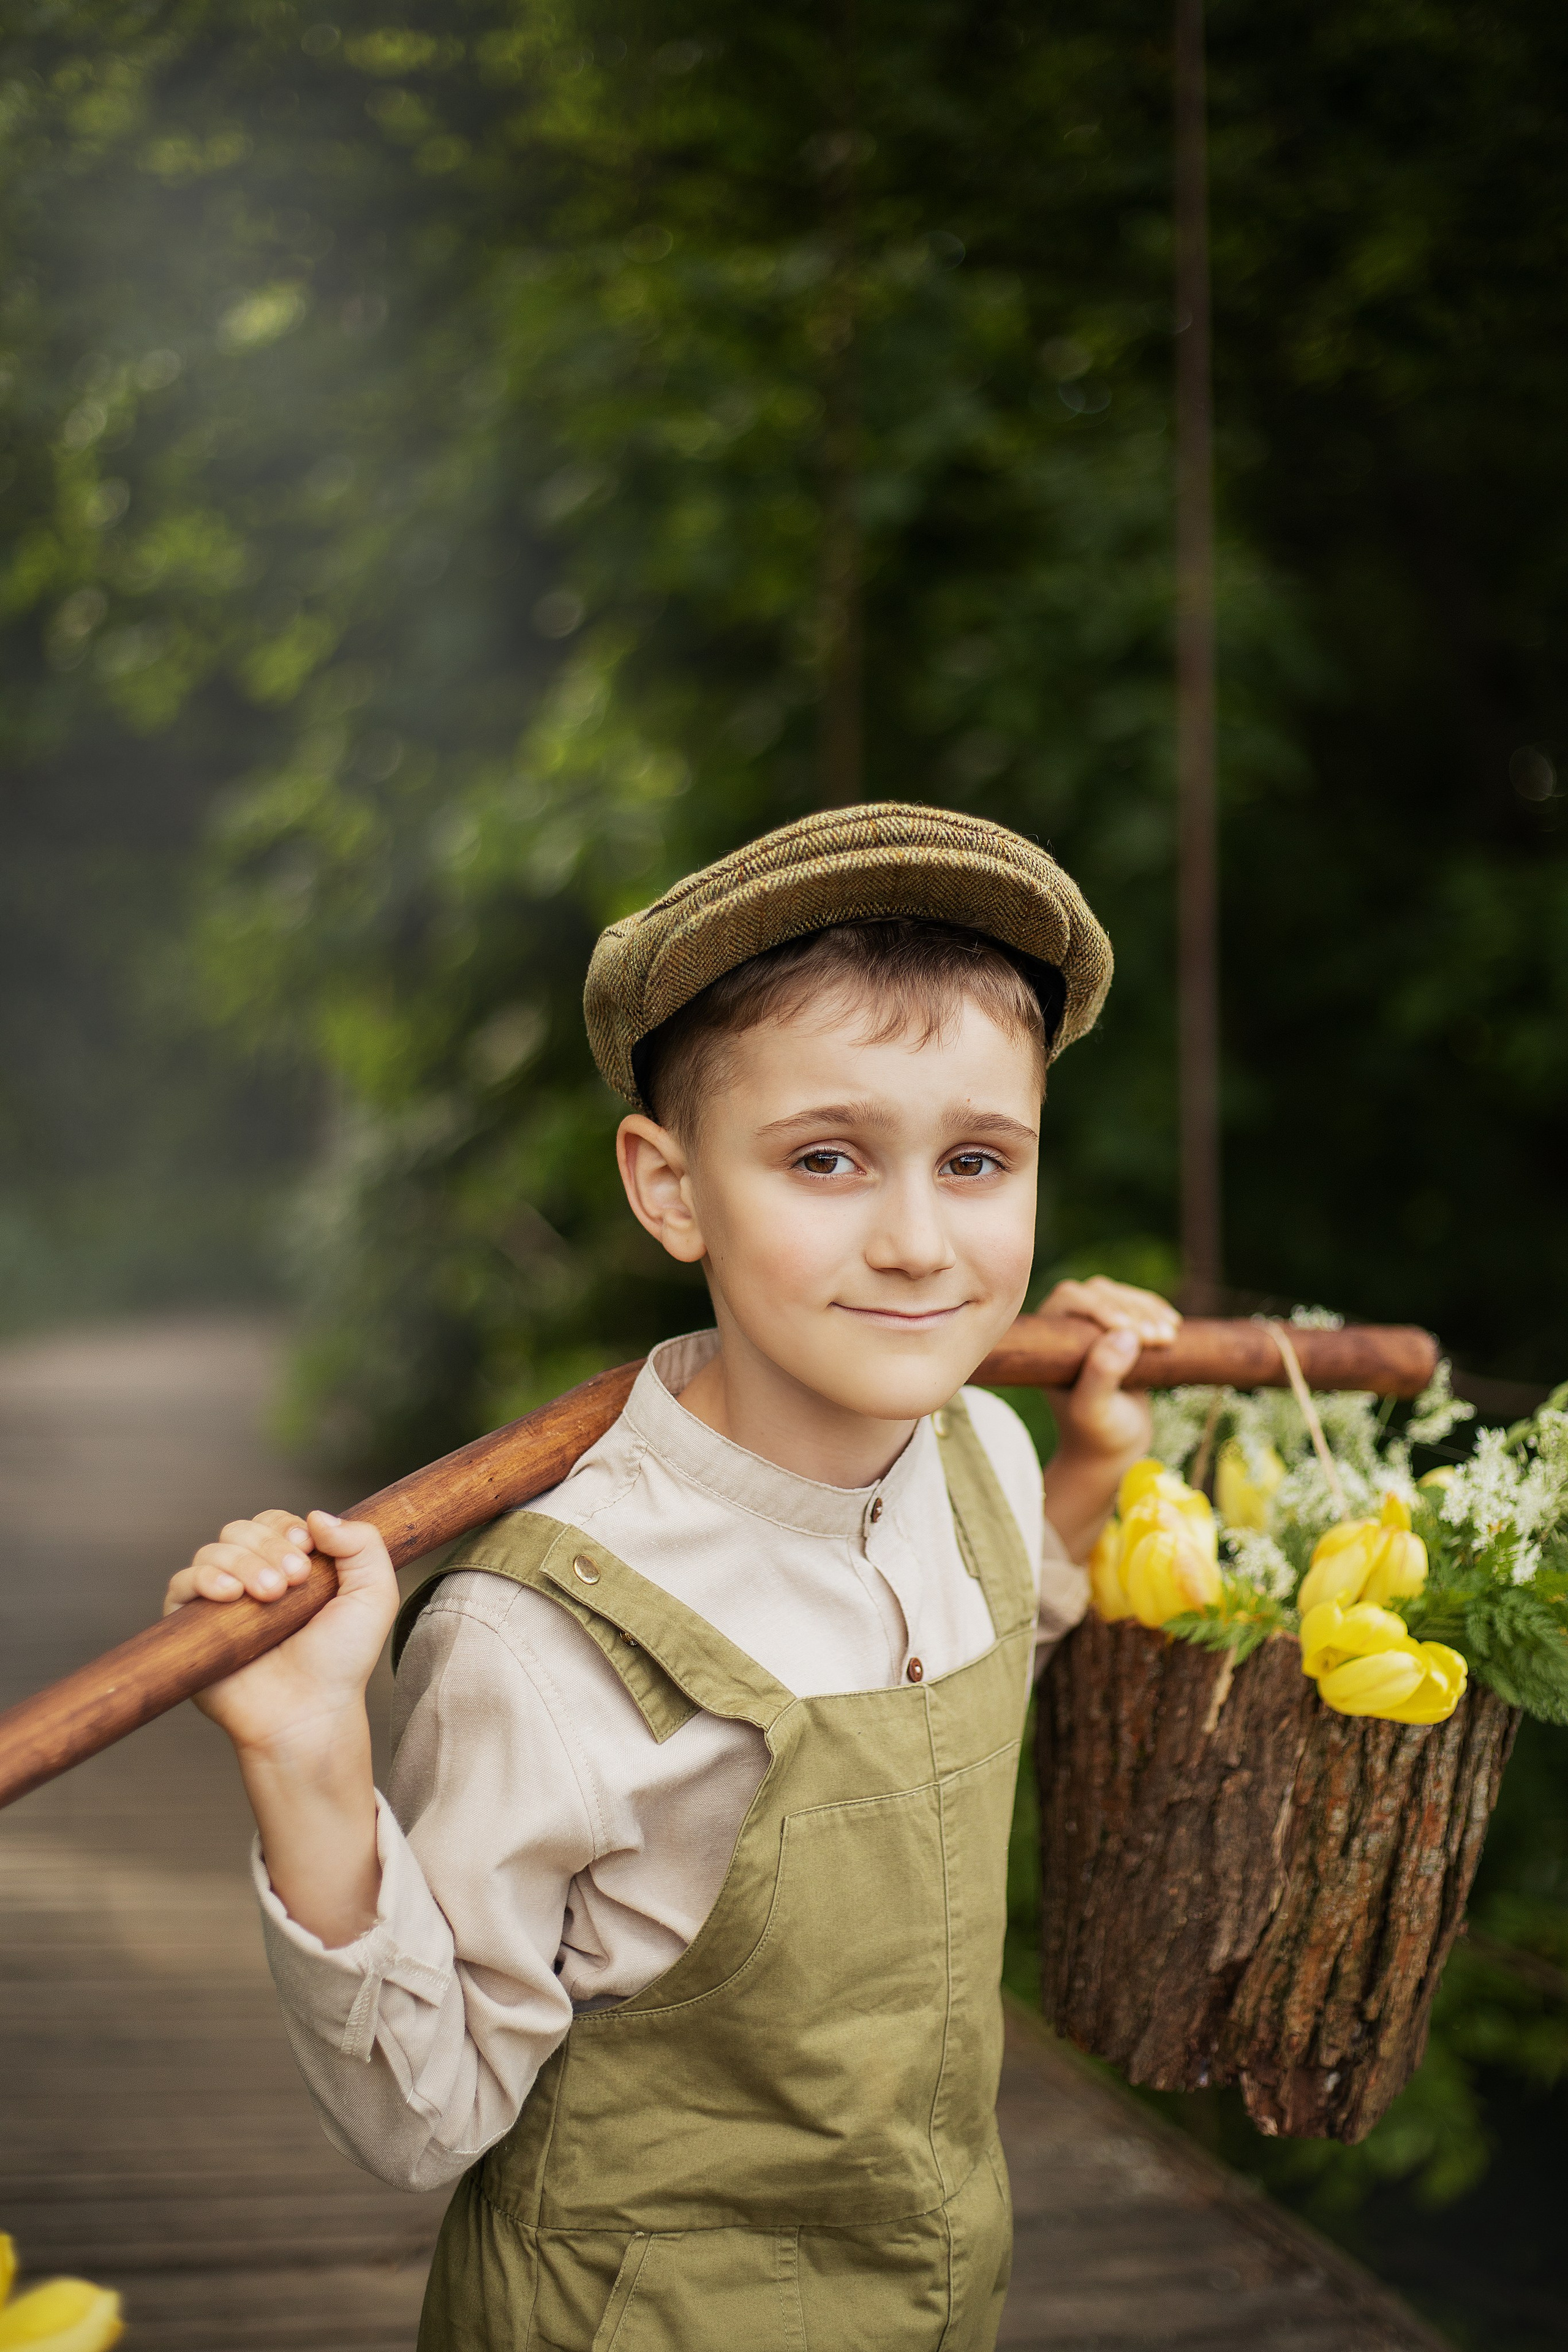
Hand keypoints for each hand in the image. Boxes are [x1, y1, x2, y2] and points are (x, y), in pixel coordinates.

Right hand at [164, 1507, 398, 1763]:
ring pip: (213, 1551)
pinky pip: (180, 1584)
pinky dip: (202, 1579)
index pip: (273, 1522)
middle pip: (241, 1530)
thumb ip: (362, 1543)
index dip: (285, 1527)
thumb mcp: (374, 1594)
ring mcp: (220, 1602)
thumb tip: (316, 1514)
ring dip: (242, 1562)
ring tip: (269, 1595)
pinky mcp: (191, 1628)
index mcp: (289, 1566)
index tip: (306, 1550)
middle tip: (293, 1580)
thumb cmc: (342, 1660)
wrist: (309, 1712)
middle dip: (268, 1546)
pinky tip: (229, 1595)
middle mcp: (251, 1578)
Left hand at [1037, 1277, 1180, 1556]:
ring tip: (1168, 1339)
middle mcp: (1065, 1327)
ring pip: (1122, 1296)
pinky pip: (1139, 1307)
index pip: (1070, 1300)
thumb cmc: (1096, 1433)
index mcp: (1046, 1340)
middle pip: (1099, 1292)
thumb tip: (1123, 1335)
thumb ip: (1101, 1376)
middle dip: (1132, 1310)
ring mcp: (1093, 1326)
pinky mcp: (1120, 1332)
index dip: (1102, 1308)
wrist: (1114, 1449)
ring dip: (1148, 1311)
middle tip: (1159, 1340)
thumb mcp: (1094, 1410)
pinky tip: (1174, 1326)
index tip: (1132, 1331)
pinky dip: (1158, 1312)